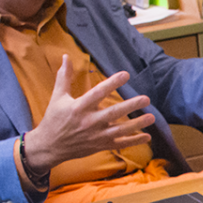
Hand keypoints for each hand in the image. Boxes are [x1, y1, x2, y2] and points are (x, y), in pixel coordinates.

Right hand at [23, 57, 154, 172]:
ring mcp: (96, 135)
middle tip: (146, 99)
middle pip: (113, 113)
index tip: (126, 74)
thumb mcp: (57, 97)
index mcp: (79, 107)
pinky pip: (120, 144)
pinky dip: (134, 141)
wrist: (50, 146)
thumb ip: (64, 77)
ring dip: (137, 124)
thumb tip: (67, 56)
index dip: (112, 83)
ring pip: (120, 130)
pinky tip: (148, 136)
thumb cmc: (54, 119)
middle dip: (130, 106)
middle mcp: (89, 121)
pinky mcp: (100, 146)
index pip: (98, 93)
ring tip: (152, 117)